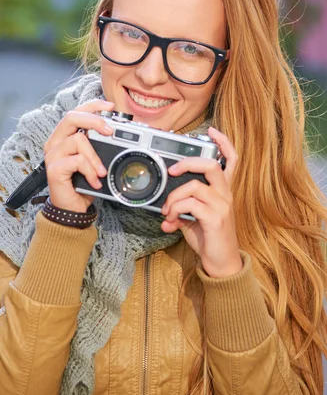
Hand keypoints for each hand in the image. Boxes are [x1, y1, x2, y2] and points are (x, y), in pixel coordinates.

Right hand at [43, 99, 114, 212]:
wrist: (72, 209)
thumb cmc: (83, 183)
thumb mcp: (94, 161)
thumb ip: (99, 146)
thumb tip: (119, 133)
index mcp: (64, 137)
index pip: (76, 112)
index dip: (93, 105)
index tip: (110, 107)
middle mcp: (55, 143)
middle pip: (71, 117)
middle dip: (94, 120)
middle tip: (110, 131)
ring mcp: (53, 155)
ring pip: (78, 140)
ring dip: (95, 156)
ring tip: (102, 172)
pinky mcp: (54, 169)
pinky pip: (77, 161)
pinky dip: (90, 171)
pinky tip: (95, 182)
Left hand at [160, 127, 241, 277]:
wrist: (222, 263)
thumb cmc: (209, 239)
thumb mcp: (193, 220)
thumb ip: (180, 210)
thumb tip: (163, 212)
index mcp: (223, 191)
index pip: (231, 160)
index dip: (224, 143)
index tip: (212, 131)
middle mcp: (226, 195)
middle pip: (211, 165)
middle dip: (187, 163)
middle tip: (172, 170)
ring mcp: (223, 206)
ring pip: (194, 186)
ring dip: (174, 197)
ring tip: (167, 211)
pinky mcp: (216, 218)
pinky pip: (191, 204)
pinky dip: (176, 209)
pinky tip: (171, 221)